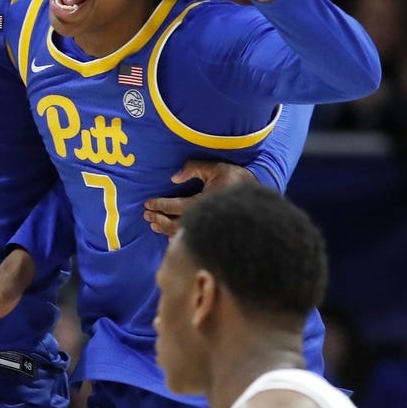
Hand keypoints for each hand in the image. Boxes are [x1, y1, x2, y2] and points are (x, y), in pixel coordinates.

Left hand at [143, 160, 258, 235]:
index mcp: (206, 202)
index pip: (177, 206)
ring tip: (153, 225)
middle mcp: (207, 218)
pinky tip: (169, 236)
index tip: (148, 204)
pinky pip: (193, 240)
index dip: (160, 205)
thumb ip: (194, 168)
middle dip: (159, 220)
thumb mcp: (216, 167)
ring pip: (183, 234)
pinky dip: (178, 238)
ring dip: (165, 230)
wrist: (260, 198)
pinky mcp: (213, 234)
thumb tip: (173, 178)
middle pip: (176, 224)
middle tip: (146, 215)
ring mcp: (210, 228)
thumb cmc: (237, 179)